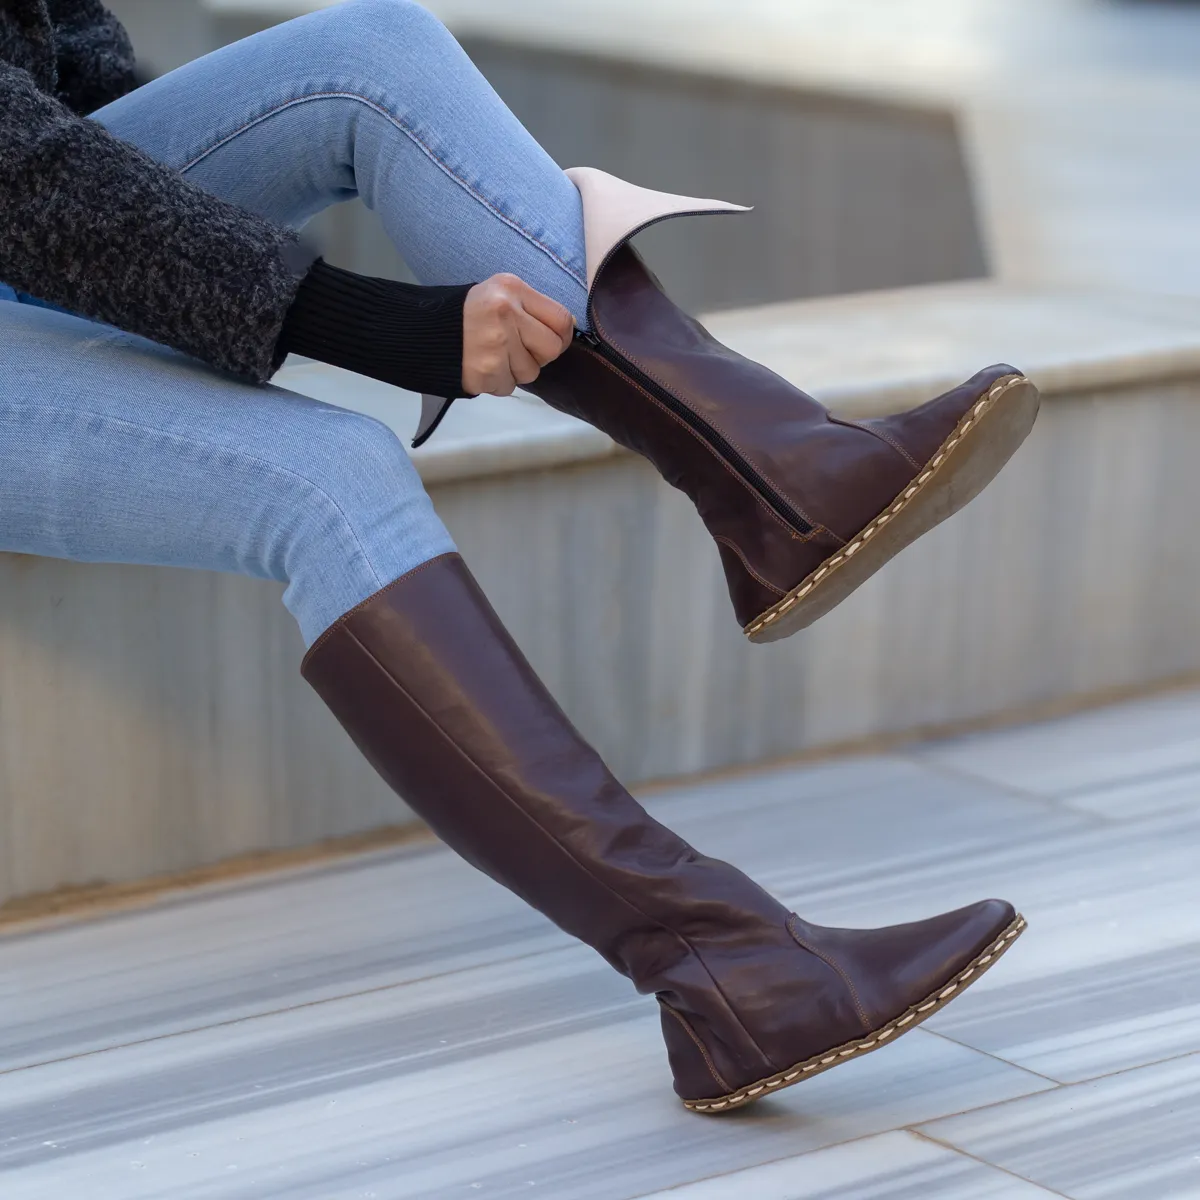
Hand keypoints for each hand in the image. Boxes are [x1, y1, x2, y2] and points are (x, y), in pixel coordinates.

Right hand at [462, 274, 574, 394]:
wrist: (422, 332)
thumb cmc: (468, 315)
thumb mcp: (499, 294)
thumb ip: (532, 308)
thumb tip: (566, 331)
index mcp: (512, 289)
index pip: (561, 319)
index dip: (561, 336)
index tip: (551, 341)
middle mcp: (505, 313)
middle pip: (550, 349)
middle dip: (538, 356)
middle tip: (518, 351)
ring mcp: (495, 344)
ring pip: (530, 373)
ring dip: (515, 371)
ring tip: (493, 356)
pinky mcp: (484, 371)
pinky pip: (508, 386)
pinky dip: (497, 382)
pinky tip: (482, 366)